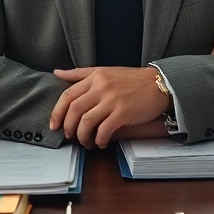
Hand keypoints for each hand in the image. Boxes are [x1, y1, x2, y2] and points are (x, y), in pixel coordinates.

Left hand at [48, 67, 169, 147]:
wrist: (159, 83)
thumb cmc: (132, 79)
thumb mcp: (104, 71)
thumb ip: (80, 73)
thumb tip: (57, 73)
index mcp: (95, 76)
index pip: (68, 94)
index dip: (57, 112)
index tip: (54, 125)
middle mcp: (102, 87)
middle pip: (74, 110)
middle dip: (68, 127)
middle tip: (70, 136)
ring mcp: (113, 100)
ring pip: (86, 122)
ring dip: (82, 136)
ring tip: (85, 141)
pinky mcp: (124, 113)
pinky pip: (104, 130)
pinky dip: (99, 140)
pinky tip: (100, 143)